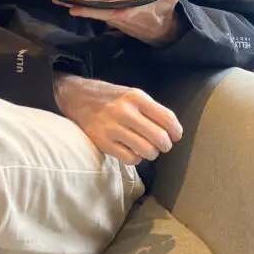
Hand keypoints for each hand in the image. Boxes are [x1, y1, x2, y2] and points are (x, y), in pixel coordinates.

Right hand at [54, 74, 182, 165]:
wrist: (77, 97)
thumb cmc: (111, 98)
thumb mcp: (132, 94)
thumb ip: (151, 109)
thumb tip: (172, 131)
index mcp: (135, 97)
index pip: (167, 118)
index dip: (176, 131)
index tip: (175, 136)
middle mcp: (124, 111)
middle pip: (159, 137)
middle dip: (166, 145)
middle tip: (163, 145)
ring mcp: (112, 128)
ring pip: (147, 150)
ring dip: (152, 153)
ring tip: (147, 149)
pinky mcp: (103, 142)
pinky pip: (130, 158)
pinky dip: (136, 158)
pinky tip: (132, 151)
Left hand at [57, 0, 188, 46]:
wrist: (161, 33)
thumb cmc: (163, 14)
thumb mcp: (170, 1)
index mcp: (127, 13)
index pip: (105, 12)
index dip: (90, 10)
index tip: (74, 8)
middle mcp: (116, 16)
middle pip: (92, 11)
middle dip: (75, 5)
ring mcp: (113, 18)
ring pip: (92, 11)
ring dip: (76, 5)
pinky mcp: (112, 17)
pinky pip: (96, 10)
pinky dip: (85, 5)